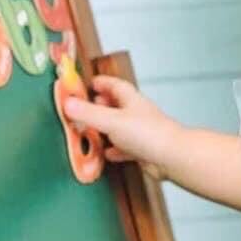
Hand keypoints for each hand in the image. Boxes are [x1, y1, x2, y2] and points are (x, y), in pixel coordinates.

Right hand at [63, 75, 179, 178]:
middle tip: (85, 108)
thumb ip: (89, 113)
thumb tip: (68, 102)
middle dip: (101, 106)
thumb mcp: (112, 121)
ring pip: (121, 128)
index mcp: (131, 100)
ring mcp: (142, 133)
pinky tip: (108, 153)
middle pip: (117, 106)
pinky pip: (126, 148)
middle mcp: (137, 114)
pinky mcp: (144, 150)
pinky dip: (115, 150)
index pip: (115, 85)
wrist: (172, 157)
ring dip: (106, 129)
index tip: (89, 84)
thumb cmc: (149, 134)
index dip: (102, 83)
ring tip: (91, 131)